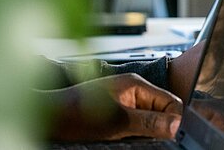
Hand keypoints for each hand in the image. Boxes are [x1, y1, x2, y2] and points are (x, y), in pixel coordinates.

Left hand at [43, 74, 181, 141]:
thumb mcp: (117, 122)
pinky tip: (122, 137)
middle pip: (162, 111)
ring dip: (145, 132)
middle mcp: (132, 90)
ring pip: (149, 120)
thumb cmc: (74, 114)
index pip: (170, 102)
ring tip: (128, 137)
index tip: (170, 136)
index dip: (173, 120)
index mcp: (136, 85)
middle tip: (145, 139)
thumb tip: (177, 125)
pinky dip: (134, 133)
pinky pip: (136, 124)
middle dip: (159, 127)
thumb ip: (149, 122)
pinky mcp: (116, 113)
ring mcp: (124, 101)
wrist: (46, 119)